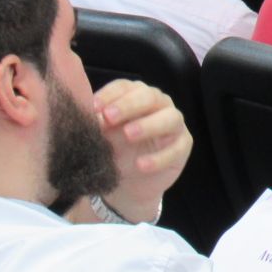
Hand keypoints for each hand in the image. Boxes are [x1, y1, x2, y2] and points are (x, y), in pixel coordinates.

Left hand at [93, 80, 192, 221]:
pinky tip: (141, 165)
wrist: (127, 184)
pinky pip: (176, 148)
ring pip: (170, 117)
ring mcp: (173, 124)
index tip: (93, 107)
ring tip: (129, 135)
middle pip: (149, 97)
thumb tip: (88, 117)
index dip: (110, 95)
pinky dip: (159, 157)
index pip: (125, 87)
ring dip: (149, 125)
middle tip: (109, 117)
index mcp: (134, 96)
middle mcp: (158, 104)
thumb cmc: (114, 151)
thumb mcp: (102, 138)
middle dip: (129, 105)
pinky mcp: (183, 145)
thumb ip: (98, 126)